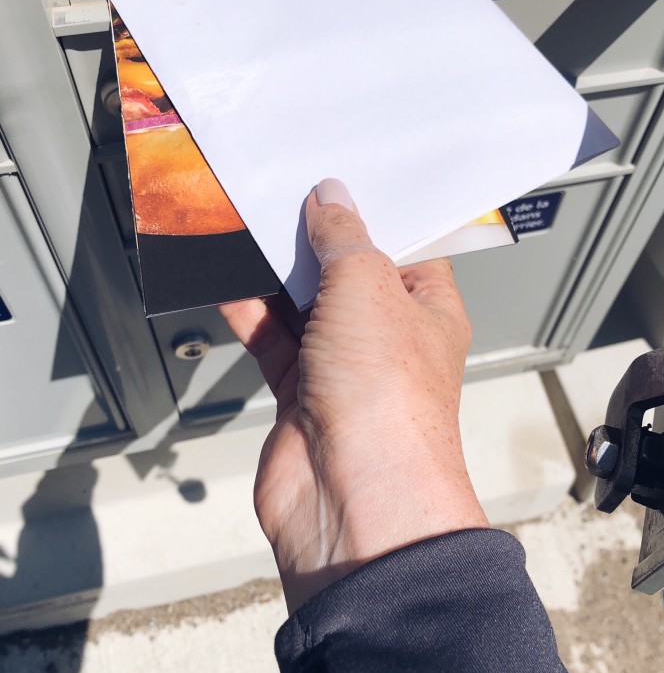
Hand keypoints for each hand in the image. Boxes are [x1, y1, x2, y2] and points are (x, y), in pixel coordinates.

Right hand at [221, 178, 487, 612]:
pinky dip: (250, 311)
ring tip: (247, 223)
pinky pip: (272, 339)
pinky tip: (226, 278)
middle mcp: (389, 338)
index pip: (406, 249)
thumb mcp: (369, 289)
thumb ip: (344, 240)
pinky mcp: (300, 393)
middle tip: (282, 190)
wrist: (353, 496)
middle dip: (316, 238)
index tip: (340, 176)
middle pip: (349, 274)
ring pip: (305, 306)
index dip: (374, 213)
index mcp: (429, 310)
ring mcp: (343, 367)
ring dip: (277, 273)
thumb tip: (331, 199)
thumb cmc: (388, 397)